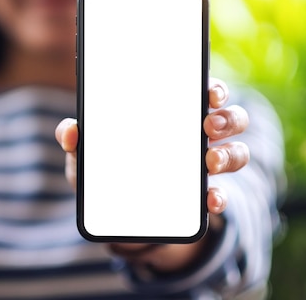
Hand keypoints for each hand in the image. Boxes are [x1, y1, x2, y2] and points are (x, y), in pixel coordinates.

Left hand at [54, 78, 249, 271]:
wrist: (118, 216)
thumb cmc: (106, 171)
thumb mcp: (87, 156)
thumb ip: (75, 140)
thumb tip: (69, 132)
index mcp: (172, 115)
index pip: (201, 92)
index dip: (213, 88)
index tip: (209, 91)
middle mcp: (196, 137)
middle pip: (229, 118)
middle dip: (227, 118)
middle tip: (209, 124)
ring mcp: (204, 167)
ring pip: (236, 153)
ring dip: (230, 154)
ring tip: (210, 161)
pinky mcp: (202, 197)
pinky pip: (221, 195)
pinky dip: (219, 198)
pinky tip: (210, 200)